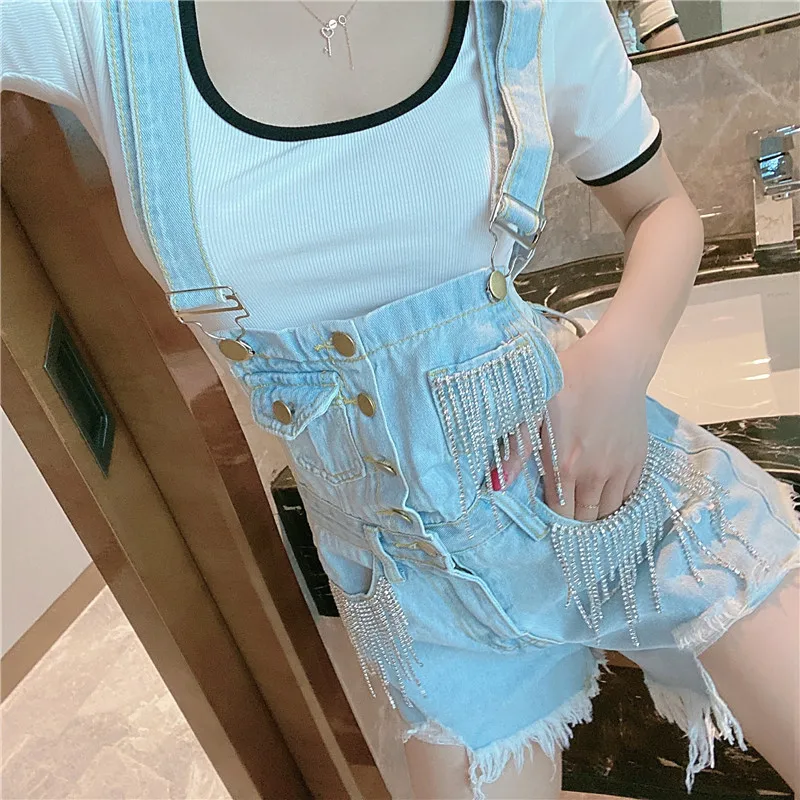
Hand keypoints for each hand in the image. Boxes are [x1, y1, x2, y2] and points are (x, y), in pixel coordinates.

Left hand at [493, 330, 649, 520]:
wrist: (615, 362)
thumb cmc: (567, 380)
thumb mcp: (533, 407)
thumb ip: (516, 448)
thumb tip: (496, 484)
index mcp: (565, 464)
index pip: (559, 512)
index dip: (552, 517)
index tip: (546, 513)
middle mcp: (594, 474)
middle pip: (584, 518)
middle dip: (573, 521)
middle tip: (564, 511)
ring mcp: (619, 468)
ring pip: (608, 513)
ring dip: (595, 514)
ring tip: (583, 506)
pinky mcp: (638, 459)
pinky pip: (629, 497)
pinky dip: (616, 502)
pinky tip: (605, 495)